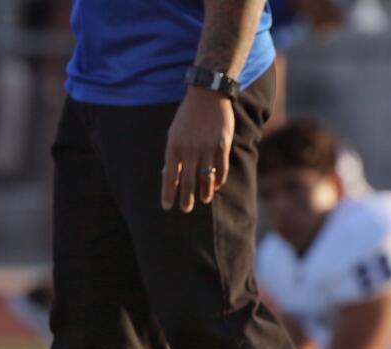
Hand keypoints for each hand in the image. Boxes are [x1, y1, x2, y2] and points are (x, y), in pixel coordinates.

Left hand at [161, 88, 233, 212]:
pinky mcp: (222, 146)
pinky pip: (221, 169)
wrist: (207, 96)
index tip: (167, 206)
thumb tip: (169, 175)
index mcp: (174, 146)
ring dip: (204, 192)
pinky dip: (219, 180)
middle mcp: (190, 149)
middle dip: (186, 198)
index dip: (168, 193)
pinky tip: (216, 186)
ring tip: (204, 200)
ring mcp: (207, 148)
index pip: (170, 176)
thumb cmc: (188, 117)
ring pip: (206, 178)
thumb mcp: (174, 133)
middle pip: (188, 181)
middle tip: (186, 209)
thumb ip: (173, 154)